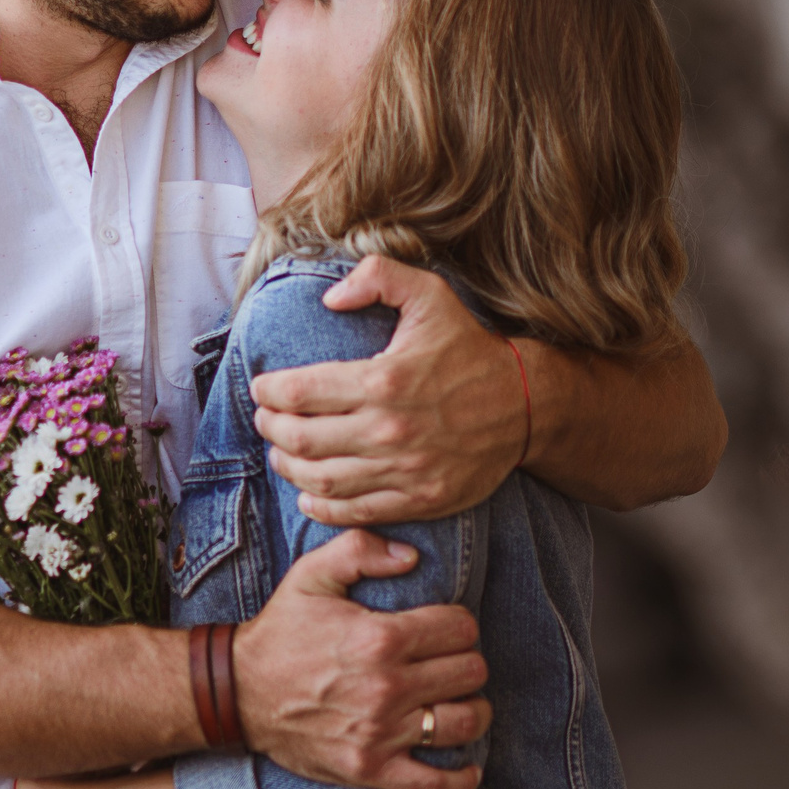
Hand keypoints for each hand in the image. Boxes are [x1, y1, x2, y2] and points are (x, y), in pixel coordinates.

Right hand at [231, 528, 491, 788]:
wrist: (238, 693)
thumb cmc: (281, 631)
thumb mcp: (311, 573)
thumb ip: (361, 549)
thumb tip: (412, 556)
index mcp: (379, 638)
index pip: (461, 629)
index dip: (460, 624)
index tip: (446, 629)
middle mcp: (385, 687)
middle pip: (470, 672)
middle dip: (466, 662)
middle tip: (449, 663)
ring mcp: (379, 734)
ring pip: (464, 722)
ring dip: (472, 711)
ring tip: (459, 702)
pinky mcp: (369, 770)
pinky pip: (433, 786)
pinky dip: (460, 780)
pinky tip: (468, 765)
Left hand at [251, 256, 529, 526]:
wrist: (526, 404)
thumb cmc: (469, 348)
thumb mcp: (430, 294)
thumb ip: (378, 277)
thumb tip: (329, 299)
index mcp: (385, 379)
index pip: (300, 392)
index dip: (269, 391)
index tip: (262, 388)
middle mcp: (390, 429)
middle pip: (301, 438)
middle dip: (270, 428)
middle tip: (265, 419)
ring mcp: (404, 469)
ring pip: (320, 478)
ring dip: (288, 467)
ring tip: (281, 452)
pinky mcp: (419, 500)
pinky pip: (353, 511)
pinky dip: (320, 505)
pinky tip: (308, 492)